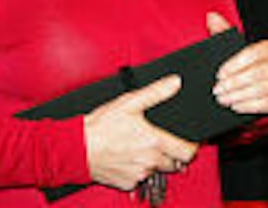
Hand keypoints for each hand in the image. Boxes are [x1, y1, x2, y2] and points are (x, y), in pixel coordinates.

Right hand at [84, 75, 197, 190]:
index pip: (187, 152)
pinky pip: (140, 179)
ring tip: (141, 148)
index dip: (191, 147)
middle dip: (172, 154)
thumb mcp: (129, 102)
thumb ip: (156, 93)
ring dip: (155, 162)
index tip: (188, 142)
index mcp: (155, 142)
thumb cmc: (101, 126)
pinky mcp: (127, 183)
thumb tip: (175, 82)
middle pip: (175, 164)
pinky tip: (129, 157)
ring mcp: (138, 175)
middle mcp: (149, 162)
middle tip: (162, 142)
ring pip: (157, 171)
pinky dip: (138, 170)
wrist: (77, 148)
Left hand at [207, 12, 267, 113]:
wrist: (258, 86)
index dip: (236, 64)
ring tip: (223, 99)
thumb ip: (224, 32)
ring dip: (241, 95)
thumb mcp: (236, 49)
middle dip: (236, 83)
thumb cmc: (246, 65)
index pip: (255, 53)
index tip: (219, 74)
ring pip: (264, 89)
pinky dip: (252, 106)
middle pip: (260, 72)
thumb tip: (211, 16)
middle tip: (218, 90)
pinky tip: (237, 106)